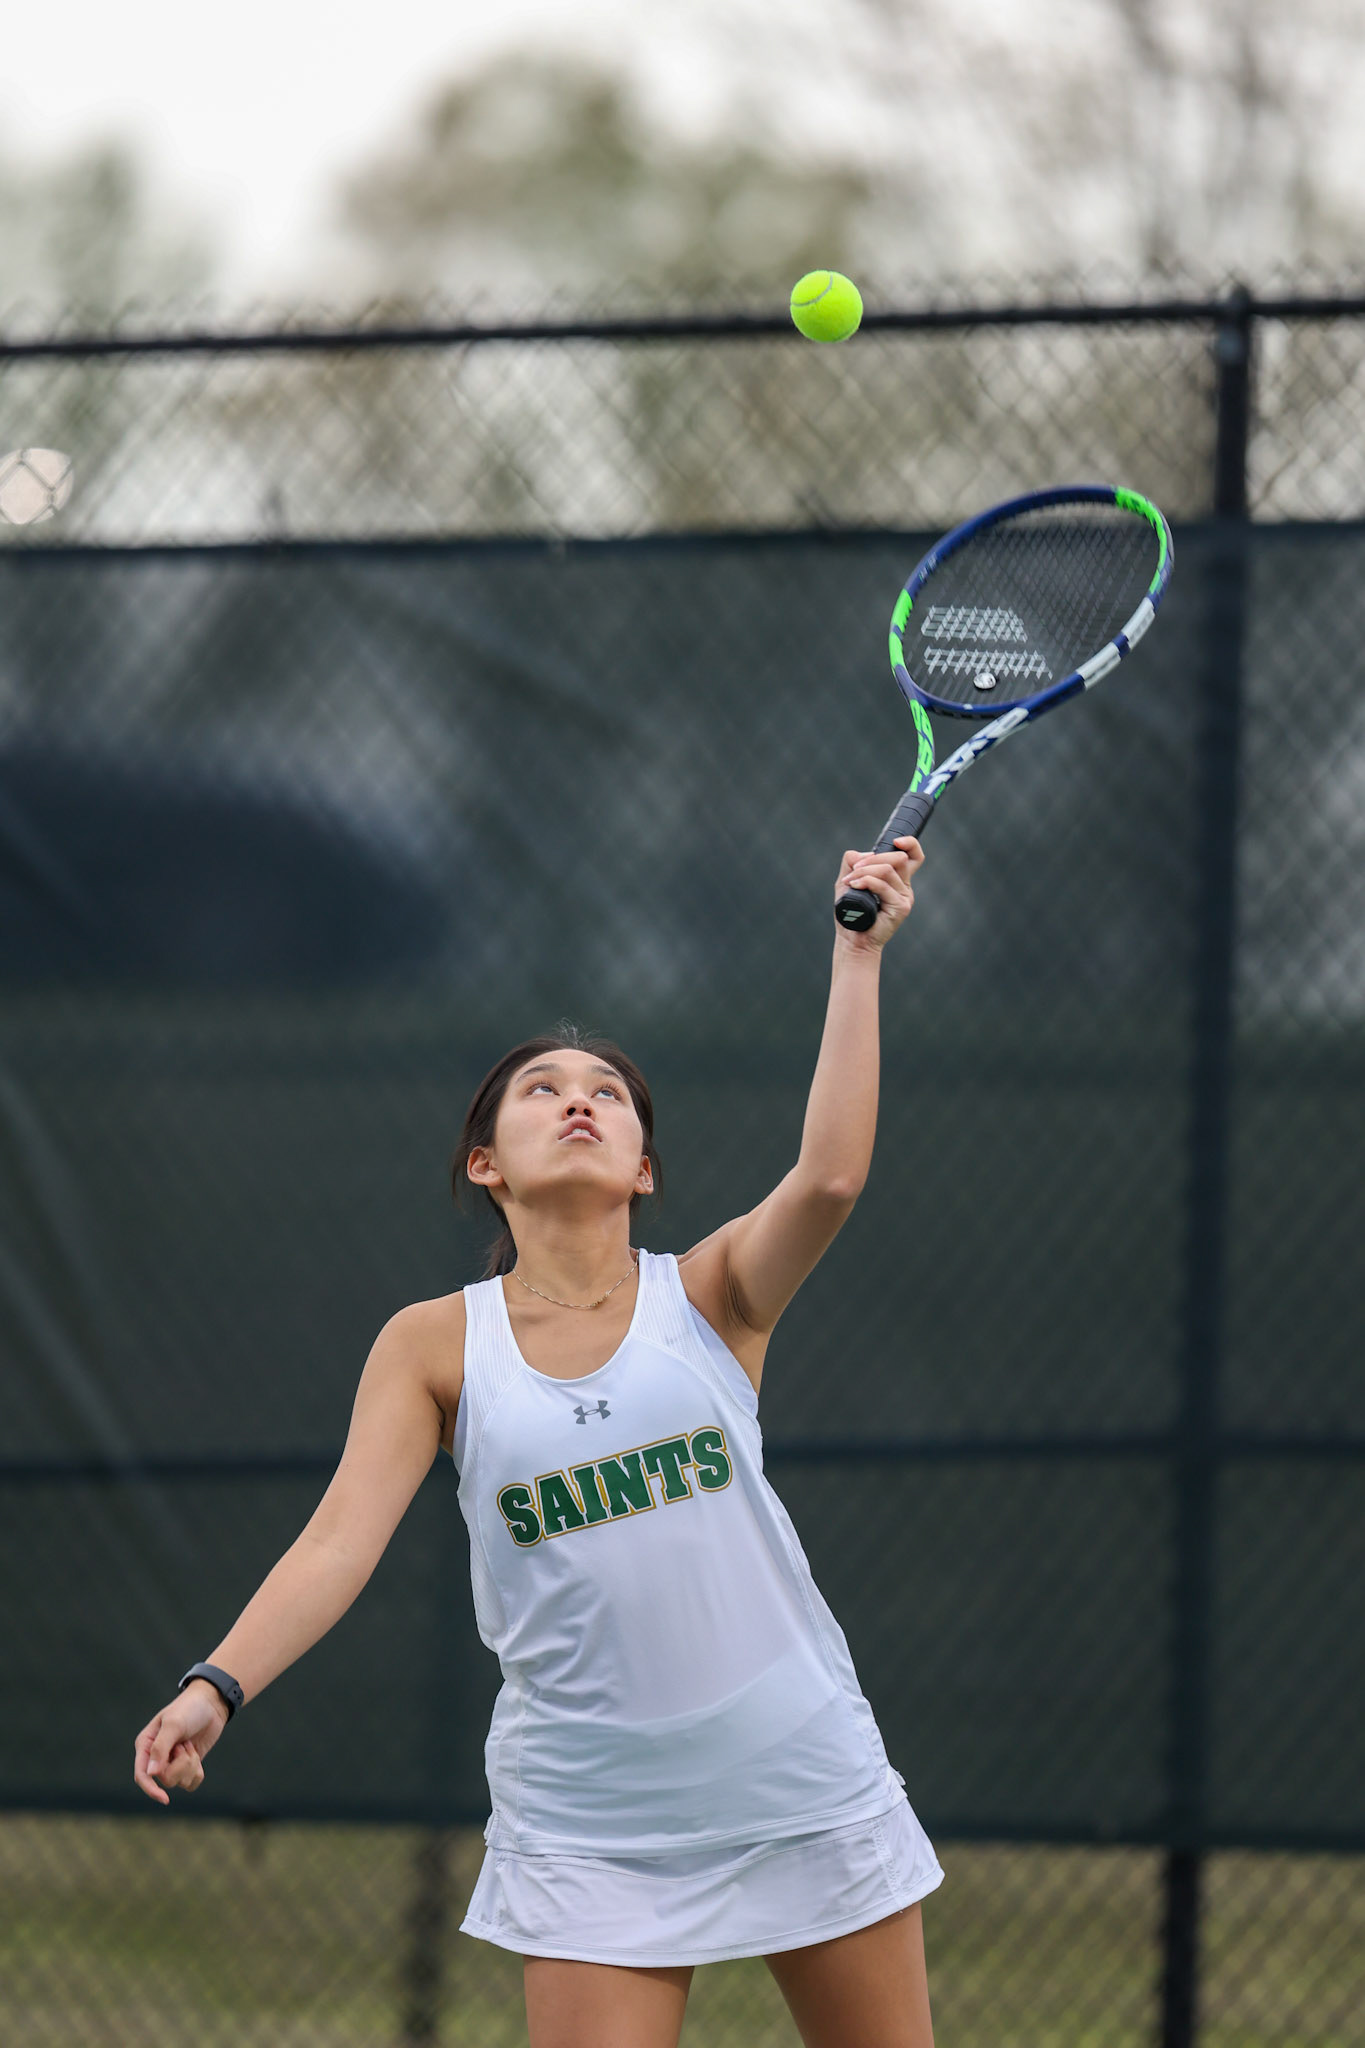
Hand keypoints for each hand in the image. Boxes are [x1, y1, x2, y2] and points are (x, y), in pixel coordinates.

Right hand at [133, 1681, 229, 1804]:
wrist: (211, 1703)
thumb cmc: (189, 1709)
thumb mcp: (174, 1724)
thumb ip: (161, 1748)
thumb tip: (151, 1774)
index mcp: (145, 1746)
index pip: (142, 1775)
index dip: (151, 1789)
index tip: (165, 1798)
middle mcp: (156, 1758)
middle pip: (165, 1780)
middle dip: (181, 1764)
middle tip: (184, 1744)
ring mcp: (172, 1763)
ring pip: (180, 1782)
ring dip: (190, 1764)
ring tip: (189, 1745)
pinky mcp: (187, 1766)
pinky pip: (192, 1783)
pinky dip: (198, 1770)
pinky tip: (196, 1753)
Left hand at [833, 835, 923, 948]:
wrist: (852, 940)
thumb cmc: (851, 913)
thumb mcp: (848, 881)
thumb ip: (852, 863)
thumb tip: (862, 854)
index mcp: (897, 880)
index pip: (914, 856)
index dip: (910, 844)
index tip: (896, 841)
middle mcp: (904, 887)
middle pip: (898, 857)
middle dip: (873, 858)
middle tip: (853, 871)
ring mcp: (905, 897)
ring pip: (887, 870)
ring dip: (864, 871)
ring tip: (850, 882)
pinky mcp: (901, 907)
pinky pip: (882, 885)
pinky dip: (865, 881)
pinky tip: (855, 886)